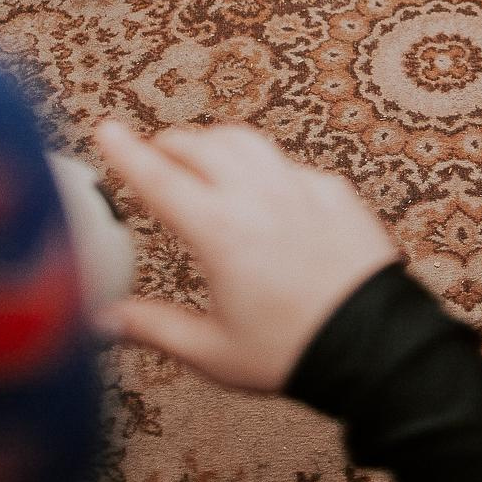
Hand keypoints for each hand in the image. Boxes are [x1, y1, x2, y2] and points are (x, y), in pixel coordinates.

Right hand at [92, 121, 399, 392]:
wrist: (376, 348)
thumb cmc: (293, 353)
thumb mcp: (212, 351)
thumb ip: (153, 328)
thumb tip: (104, 320)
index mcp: (219, 231)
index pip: (159, 178)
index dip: (127, 152)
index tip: (107, 129)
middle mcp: (258, 196)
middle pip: (199, 146)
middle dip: (169, 144)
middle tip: (154, 154)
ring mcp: (300, 186)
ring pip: (245, 140)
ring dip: (214, 143)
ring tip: (202, 158)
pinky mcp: (334, 190)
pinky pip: (288, 164)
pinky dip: (263, 168)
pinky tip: (262, 192)